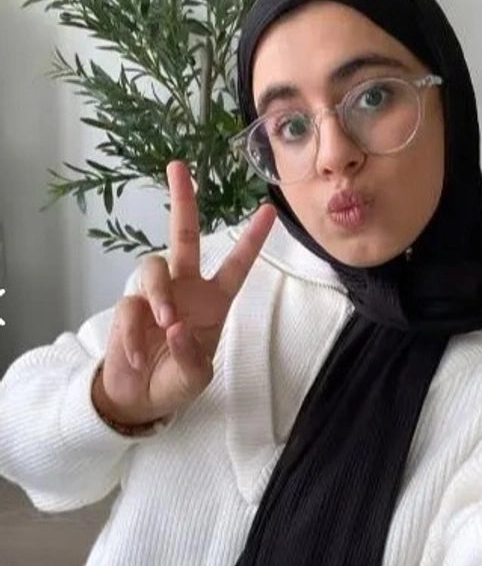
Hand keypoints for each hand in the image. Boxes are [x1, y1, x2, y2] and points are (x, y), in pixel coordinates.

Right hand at [92, 160, 275, 426]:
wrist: (139, 398)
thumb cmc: (175, 382)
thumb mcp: (195, 377)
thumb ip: (191, 356)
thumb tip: (174, 328)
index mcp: (214, 301)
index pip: (236, 265)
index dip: (252, 240)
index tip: (269, 210)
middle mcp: (186, 289)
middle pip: (184, 236)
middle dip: (183, 201)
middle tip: (179, 168)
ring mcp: (155, 295)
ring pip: (153, 268)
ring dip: (160, 294)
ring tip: (166, 324)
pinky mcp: (128, 308)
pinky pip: (131, 307)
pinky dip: (135, 334)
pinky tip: (139, 356)